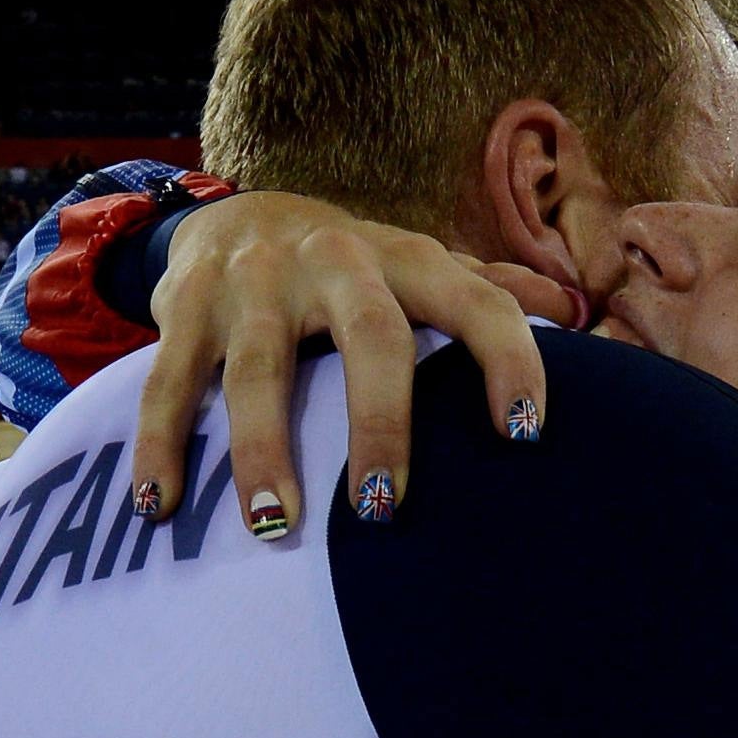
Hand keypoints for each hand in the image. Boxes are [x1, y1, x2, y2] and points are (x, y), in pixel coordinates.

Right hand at [138, 193, 556, 545]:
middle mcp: (337, 260)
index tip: (526, 436)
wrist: (233, 213)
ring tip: (271, 525)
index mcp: (406, 258)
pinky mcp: (187, 305)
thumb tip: (577, 310)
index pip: (477, 303)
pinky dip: (160, 442)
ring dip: (263, 447)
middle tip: (386, 508)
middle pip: (370, 338)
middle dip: (380, 423)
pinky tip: (159, 504)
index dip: (508, 361)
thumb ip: (487, 290)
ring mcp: (255, 282)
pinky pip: (170, 379)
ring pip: (259, 367)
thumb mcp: (417, 265)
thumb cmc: (349, 267)